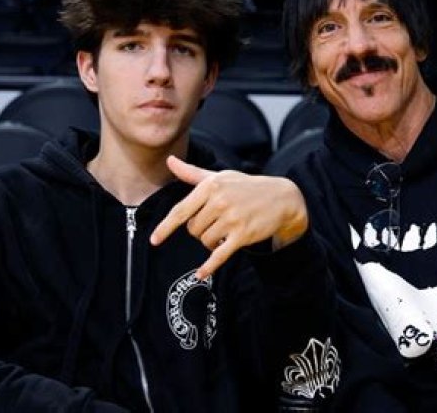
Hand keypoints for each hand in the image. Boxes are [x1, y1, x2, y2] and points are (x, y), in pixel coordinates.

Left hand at [149, 155, 308, 279]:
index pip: (181, 210)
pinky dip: (209, 266)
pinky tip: (201, 274)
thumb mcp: (220, 177)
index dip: (166, 227)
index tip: (154, 240)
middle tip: (216, 223)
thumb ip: (192, 173)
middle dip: (200, 230)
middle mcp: (220, 201)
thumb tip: (170, 161)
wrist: (281, 197)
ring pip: (205, 241)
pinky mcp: (243, 235)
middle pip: (193, 229)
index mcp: (210, 186)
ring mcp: (232, 219)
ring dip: (211, 242)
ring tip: (225, 231)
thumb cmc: (246, 186)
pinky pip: (219, 254)